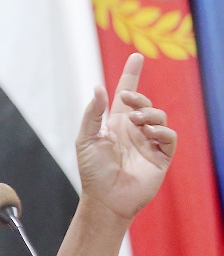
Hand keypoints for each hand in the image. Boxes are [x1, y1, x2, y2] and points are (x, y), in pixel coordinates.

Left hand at [76, 53, 176, 220]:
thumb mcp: (86, 139)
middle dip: (137, 96)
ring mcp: (149, 143)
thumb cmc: (93, 172)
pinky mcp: (161, 157)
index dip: (131, 76)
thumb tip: (99, 88)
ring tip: (135, 121)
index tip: (135, 57)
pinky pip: (169, 137)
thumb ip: (92, 114)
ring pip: (159, 117)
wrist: (105, 198)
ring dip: (148, 113)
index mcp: (116, 124)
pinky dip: (161, 131)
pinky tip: (149, 133)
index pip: (125, 95)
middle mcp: (134, 131)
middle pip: (144, 103)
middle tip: (126, 99)